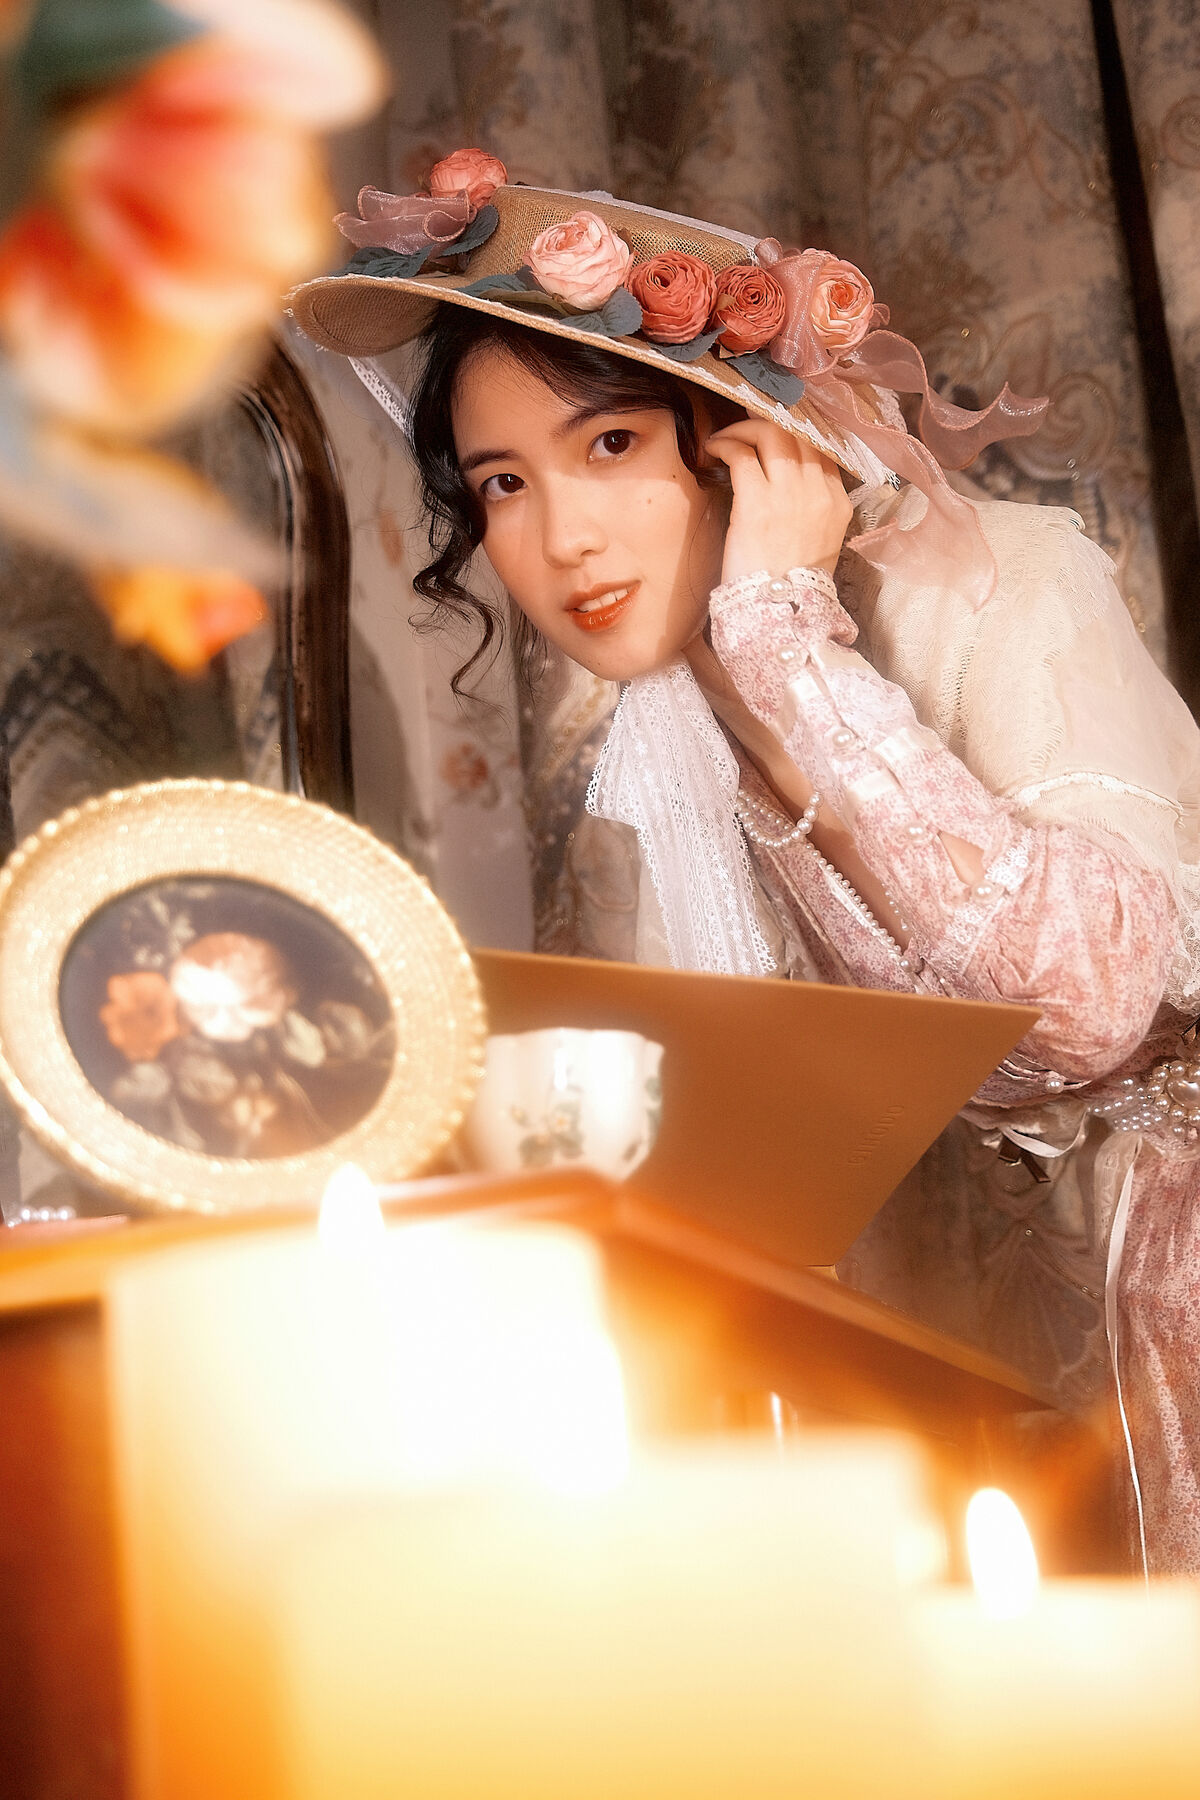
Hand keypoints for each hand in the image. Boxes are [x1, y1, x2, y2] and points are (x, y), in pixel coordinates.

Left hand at [705, 418, 852, 584]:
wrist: (780, 612)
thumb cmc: (793, 584)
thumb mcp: (821, 543)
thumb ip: (815, 509)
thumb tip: (792, 485)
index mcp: (837, 502)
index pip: (821, 449)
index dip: (795, 433)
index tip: (774, 432)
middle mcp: (818, 491)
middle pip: (798, 432)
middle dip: (768, 421)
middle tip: (746, 423)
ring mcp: (789, 494)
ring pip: (771, 433)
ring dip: (744, 428)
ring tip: (726, 437)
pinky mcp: (757, 502)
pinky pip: (742, 454)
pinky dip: (725, 444)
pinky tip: (714, 449)